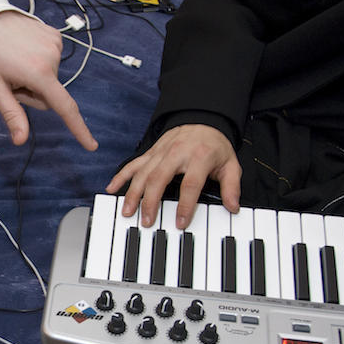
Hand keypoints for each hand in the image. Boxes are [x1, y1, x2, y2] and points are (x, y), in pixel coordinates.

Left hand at [0, 11, 97, 150]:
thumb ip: (11, 114)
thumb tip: (20, 141)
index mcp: (39, 73)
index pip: (64, 107)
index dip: (78, 128)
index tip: (92, 146)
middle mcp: (53, 57)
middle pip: (50, 94)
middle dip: (33, 93)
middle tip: (12, 78)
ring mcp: (56, 44)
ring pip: (50, 78)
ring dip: (35, 76)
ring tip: (15, 61)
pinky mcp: (56, 35)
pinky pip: (51, 61)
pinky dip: (39, 61)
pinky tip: (24, 51)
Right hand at [106, 124, 241, 228]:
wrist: (203, 120)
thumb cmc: (215, 146)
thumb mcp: (230, 165)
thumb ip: (231, 187)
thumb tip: (232, 207)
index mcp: (199, 157)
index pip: (190, 184)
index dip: (184, 205)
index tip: (179, 223)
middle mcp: (177, 153)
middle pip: (159, 178)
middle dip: (151, 201)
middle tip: (147, 221)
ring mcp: (161, 152)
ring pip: (143, 173)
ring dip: (133, 193)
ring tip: (128, 211)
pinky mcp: (151, 151)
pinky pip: (133, 163)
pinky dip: (121, 175)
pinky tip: (111, 187)